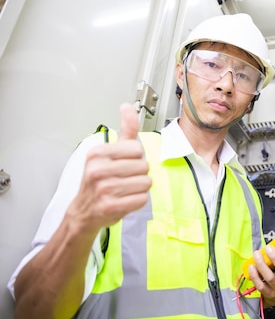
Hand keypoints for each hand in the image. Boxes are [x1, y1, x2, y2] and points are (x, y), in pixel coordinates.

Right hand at [67, 103, 151, 232]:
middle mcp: (97, 170)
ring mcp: (103, 189)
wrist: (84, 211)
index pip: (137, 148)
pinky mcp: (110, 206)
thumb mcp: (109, 152)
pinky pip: (142, 199)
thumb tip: (127, 106)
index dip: (135, 158)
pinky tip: (125, 200)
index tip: (124, 164)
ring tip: (124, 190)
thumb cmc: (99, 180)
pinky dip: (138, 201)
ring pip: (146, 183)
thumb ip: (125, 130)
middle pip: (143, 166)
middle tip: (124, 179)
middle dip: (139, 174)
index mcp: (97, 153)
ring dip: (140, 188)